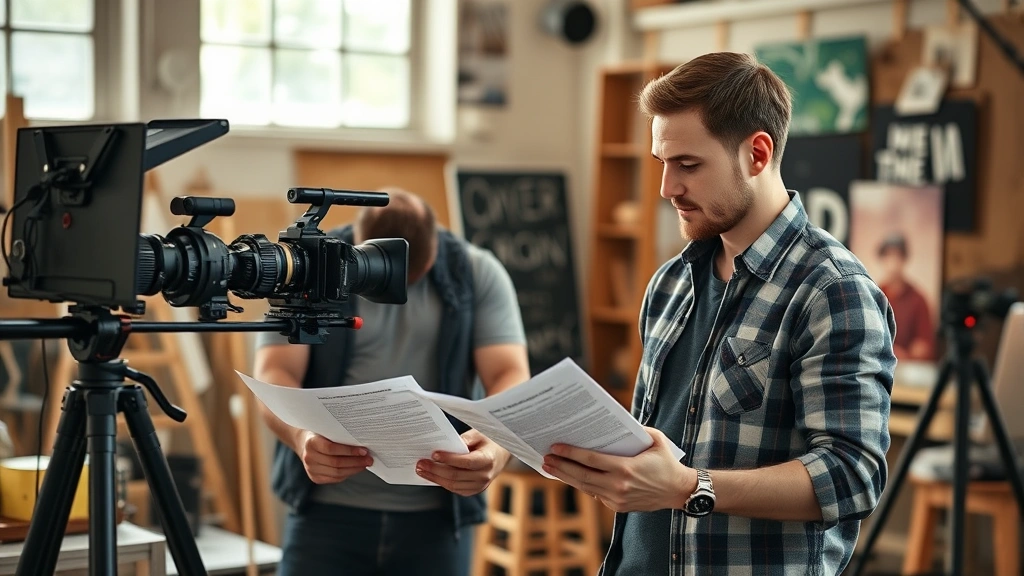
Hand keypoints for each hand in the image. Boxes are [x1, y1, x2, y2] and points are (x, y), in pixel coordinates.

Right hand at [298, 431, 372, 483]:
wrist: (304, 442)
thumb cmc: (319, 433)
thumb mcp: (326, 429)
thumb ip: (339, 434)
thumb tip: (361, 442)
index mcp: (311, 442)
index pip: (331, 448)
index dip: (349, 450)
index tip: (364, 450)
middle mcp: (309, 457)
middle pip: (336, 463)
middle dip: (356, 462)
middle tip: (369, 459)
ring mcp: (311, 469)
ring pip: (337, 473)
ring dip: (354, 469)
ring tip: (364, 464)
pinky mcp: (315, 478)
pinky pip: (334, 478)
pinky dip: (347, 474)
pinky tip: (355, 469)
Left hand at [415, 430, 511, 495]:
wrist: (501, 455)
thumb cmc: (488, 441)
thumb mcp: (479, 434)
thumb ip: (465, 439)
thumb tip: (446, 444)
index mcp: (488, 459)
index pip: (466, 462)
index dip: (449, 459)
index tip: (434, 454)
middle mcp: (485, 475)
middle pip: (456, 476)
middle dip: (436, 469)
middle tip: (420, 463)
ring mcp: (480, 486)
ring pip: (453, 485)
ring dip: (435, 478)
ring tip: (421, 470)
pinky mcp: (474, 490)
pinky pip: (455, 489)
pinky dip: (442, 482)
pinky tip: (431, 476)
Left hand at [542, 426, 694, 512]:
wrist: (679, 491)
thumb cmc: (666, 461)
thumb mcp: (656, 440)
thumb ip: (637, 430)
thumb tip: (614, 421)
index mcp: (626, 468)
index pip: (590, 460)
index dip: (571, 453)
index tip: (555, 447)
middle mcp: (618, 486)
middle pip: (582, 476)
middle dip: (561, 467)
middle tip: (545, 458)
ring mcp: (616, 499)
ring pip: (584, 487)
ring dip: (566, 477)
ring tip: (550, 467)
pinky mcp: (617, 507)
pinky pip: (594, 494)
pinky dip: (581, 484)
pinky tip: (569, 475)